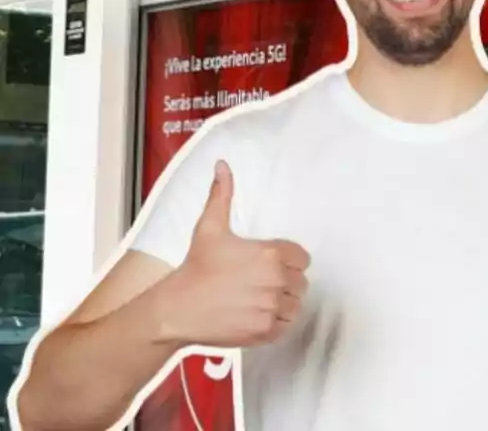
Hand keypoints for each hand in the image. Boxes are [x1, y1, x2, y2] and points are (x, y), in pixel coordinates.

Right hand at [155, 161, 310, 347]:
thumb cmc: (196, 267)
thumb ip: (222, 195)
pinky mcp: (266, 330)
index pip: (302, 258)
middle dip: (284, 282)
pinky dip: (275, 322)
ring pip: (295, 304)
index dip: (287, 262)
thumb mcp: (209, 227)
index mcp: (271, 254)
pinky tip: (255, 314)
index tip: (267, 266)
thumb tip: (222, 165)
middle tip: (258, 283)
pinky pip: (286, 325)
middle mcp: (276, 280)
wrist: (177, 309)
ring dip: (282, 303)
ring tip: (257, 299)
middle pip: (300, 281)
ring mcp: (271, 307)